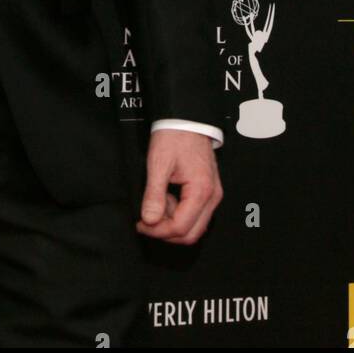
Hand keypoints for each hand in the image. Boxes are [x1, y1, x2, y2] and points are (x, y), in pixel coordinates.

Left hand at [136, 128, 222, 244]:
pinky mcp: (208, 191)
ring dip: (173, 222)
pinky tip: (167, 198)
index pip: (181, 228)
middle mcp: (212, 197)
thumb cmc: (175, 135)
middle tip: (146, 220)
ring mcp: (212, 195)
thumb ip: (154, 195)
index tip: (141, 224)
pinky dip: (179, 213)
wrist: (187, 119)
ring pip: (194, 226)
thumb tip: (149, 220)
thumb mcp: (158, 164)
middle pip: (191, 234)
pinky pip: (195, 214)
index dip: (158, 231)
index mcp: (201, 191)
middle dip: (166, 232)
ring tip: (157, 202)